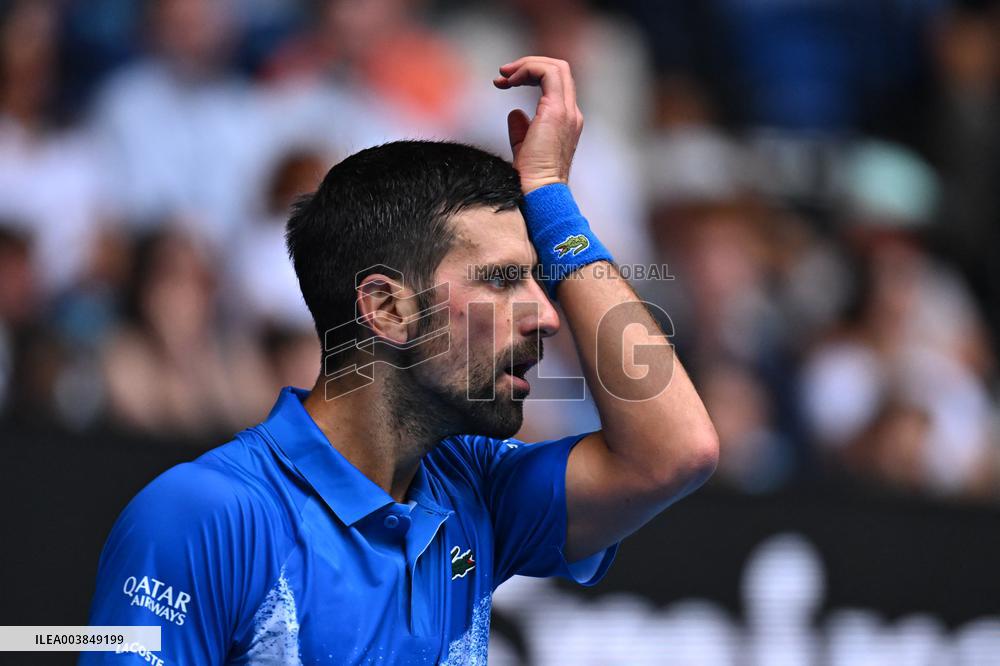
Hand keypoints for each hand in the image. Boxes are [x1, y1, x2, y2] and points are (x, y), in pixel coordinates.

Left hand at [493, 56, 583, 193]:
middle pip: (559, 70)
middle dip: (528, 65)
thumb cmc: (531, 178)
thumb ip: (521, 129)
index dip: (531, 77)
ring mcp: (567, 111)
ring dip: (527, 65)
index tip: (506, 83)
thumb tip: (515, 114)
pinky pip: (547, 74)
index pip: (556, 84)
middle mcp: (571, 113)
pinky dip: (528, 70)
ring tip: (505, 75)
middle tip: (503, 75)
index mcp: (566, 120)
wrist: (539, 192)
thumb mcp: (524, 148)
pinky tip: (510, 81)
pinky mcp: (556, 111)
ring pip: (556, 67)